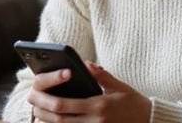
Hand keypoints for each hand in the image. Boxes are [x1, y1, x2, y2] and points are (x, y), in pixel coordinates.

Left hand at [27, 62, 151, 122]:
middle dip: (42, 111)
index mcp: (99, 106)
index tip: (36, 94)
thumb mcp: (119, 86)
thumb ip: (101, 75)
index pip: (65, 106)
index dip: (47, 101)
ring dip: (48, 121)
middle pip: (59, 120)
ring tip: (38, 111)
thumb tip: (86, 64)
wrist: (149, 121)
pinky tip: (54, 120)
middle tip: (31, 102)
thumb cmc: (134, 102)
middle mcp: (94, 121)